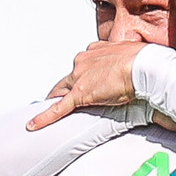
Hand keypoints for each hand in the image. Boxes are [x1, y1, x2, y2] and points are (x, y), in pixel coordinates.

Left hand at [27, 41, 144, 129]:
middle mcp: (83, 61)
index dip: (82, 74)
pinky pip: (57, 108)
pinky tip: (33, 125)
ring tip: (48, 112)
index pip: (83, 64)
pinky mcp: (79, 94)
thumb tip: (131, 65)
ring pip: (60, 90)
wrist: (143, 66)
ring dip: (55, 99)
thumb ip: (124, 60)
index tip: (83, 80)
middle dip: (66, 88)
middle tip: (65, 98)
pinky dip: (44, 117)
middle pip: (68, 78)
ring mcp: (79, 78)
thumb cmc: (143, 60)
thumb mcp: (131, 55)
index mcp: (95, 50)